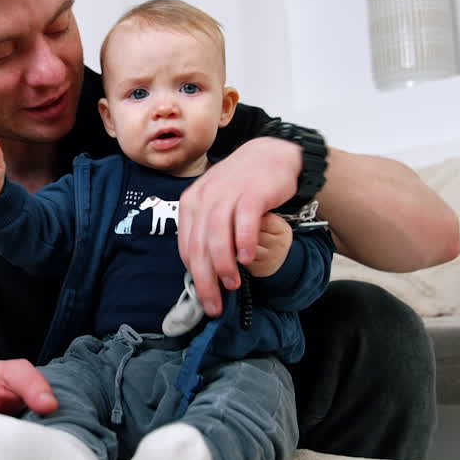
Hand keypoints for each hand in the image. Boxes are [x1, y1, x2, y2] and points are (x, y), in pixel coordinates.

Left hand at [178, 136, 300, 315]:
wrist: (272, 155)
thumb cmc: (242, 186)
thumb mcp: (216, 204)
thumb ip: (207, 232)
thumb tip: (202, 270)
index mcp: (191, 202)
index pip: (186, 246)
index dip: (194, 276)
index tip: (204, 298)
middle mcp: (205, 197)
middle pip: (199, 245)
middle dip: (204, 280)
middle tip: (214, 304)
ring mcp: (228, 194)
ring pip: (217, 236)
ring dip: (223, 264)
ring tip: (232, 284)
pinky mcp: (251, 192)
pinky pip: (244, 221)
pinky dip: (243, 242)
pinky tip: (246, 259)